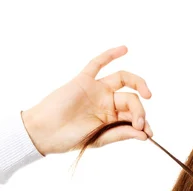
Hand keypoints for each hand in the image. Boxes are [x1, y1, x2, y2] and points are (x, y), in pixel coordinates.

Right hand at [21, 45, 152, 155]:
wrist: (43, 132)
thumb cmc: (68, 139)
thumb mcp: (99, 139)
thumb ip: (121, 133)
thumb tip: (145, 135)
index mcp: (110, 117)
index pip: (133, 115)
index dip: (143, 123)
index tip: (148, 134)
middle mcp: (106, 102)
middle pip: (130, 99)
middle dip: (139, 111)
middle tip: (140, 124)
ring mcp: (96, 90)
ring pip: (122, 79)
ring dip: (138, 83)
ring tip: (146, 95)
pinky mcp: (83, 81)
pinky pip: (97, 64)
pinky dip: (110, 55)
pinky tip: (124, 49)